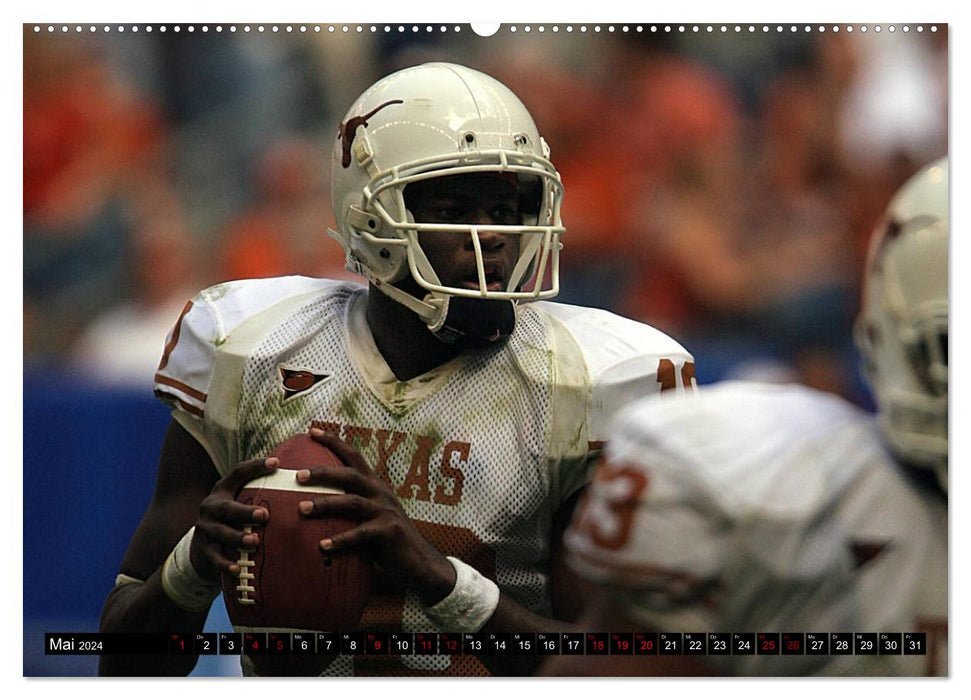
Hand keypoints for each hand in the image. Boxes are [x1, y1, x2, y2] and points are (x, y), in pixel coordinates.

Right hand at [188, 456, 278, 580]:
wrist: (201, 546)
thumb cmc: (232, 518)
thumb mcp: (238, 500)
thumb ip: (257, 491)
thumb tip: (297, 479)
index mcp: (223, 490)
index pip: (238, 473)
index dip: (256, 467)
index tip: (276, 463)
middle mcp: (211, 506)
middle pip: (226, 507)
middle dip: (244, 512)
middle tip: (264, 515)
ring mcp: (205, 528)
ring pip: (220, 533)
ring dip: (237, 538)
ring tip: (254, 542)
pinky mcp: (203, 549)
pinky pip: (215, 557)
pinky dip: (225, 564)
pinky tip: (237, 569)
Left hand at [296, 428, 456, 605]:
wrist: (420, 562)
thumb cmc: (387, 539)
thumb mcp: (370, 516)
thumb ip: (349, 507)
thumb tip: (310, 504)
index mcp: (375, 485)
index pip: (353, 455)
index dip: (334, 441)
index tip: (311, 431)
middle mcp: (381, 493)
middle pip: (350, 475)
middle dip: (323, 472)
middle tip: (298, 475)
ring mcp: (386, 512)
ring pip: (352, 502)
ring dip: (325, 504)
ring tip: (301, 509)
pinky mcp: (389, 533)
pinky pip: (361, 535)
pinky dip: (340, 540)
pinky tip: (322, 546)